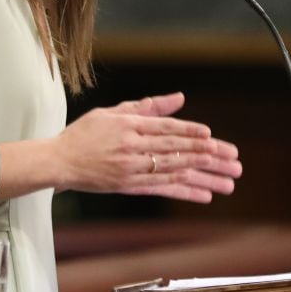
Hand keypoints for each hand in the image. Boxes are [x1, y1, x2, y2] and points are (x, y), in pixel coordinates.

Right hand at [54, 92, 241, 202]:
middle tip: (232, 159)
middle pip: (177, 150)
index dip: (190, 132)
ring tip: (227, 179)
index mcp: (130, 125)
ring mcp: (131, 169)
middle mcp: (132, 147)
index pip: (167, 129)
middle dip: (208, 155)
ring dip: (204, 176)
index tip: (211, 136)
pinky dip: (185, 190)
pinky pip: (162, 188)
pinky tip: (204, 194)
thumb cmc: (86, 133)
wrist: (58, 161)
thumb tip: (179, 97)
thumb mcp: (114, 112)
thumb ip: (148, 106)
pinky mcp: (129, 186)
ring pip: (174, 171)